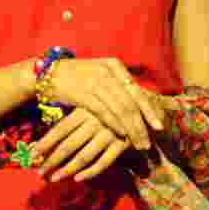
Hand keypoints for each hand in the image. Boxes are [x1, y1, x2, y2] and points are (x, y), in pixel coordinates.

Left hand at [33, 108, 130, 181]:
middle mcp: (94, 121)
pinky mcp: (122, 144)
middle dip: (51, 160)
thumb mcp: (91, 107)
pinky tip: (78, 179)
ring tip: (53, 178)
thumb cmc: (110, 108)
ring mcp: (109, 133)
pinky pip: (103, 162)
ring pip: (83, 156)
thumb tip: (48, 136)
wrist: (144, 106)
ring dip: (67, 170)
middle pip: (68, 145)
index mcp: (84, 110)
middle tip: (38, 173)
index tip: (31, 155)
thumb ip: (74, 119)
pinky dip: (90, 171)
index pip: (60, 130)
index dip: (45, 143)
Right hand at [46, 57, 163, 149]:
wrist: (48, 74)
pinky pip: (104, 112)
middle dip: (142, 125)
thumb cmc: (78, 77)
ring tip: (138, 143)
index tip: (159, 126)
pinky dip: (115, 125)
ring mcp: (95, 82)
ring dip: (131, 129)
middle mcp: (107, 72)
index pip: (137, 91)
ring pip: (121, 109)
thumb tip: (141, 104)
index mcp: (115, 66)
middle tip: (149, 142)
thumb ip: (118, 86)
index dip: (149, 110)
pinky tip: (122, 136)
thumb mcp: (101, 74)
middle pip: (131, 103)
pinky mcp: (83, 93)